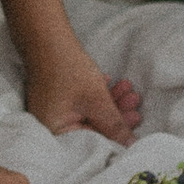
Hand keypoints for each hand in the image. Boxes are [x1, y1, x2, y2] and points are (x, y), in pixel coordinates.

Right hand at [23, 43, 142, 142]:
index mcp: (55, 133)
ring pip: (89, 114)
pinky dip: (98, 97)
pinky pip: (81, 105)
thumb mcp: (97, 100)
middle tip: (136, 107)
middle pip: (91, 129)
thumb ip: (114, 125)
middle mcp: (51, 127)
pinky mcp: (57, 100)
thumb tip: (131, 145)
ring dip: (111, 104)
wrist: (47, 39)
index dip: (115, 136)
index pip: (91, 143)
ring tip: (130, 92)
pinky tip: (112, 84)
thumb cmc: (68, 71)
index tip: (133, 126)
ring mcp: (53, 113)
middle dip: (115, 116)